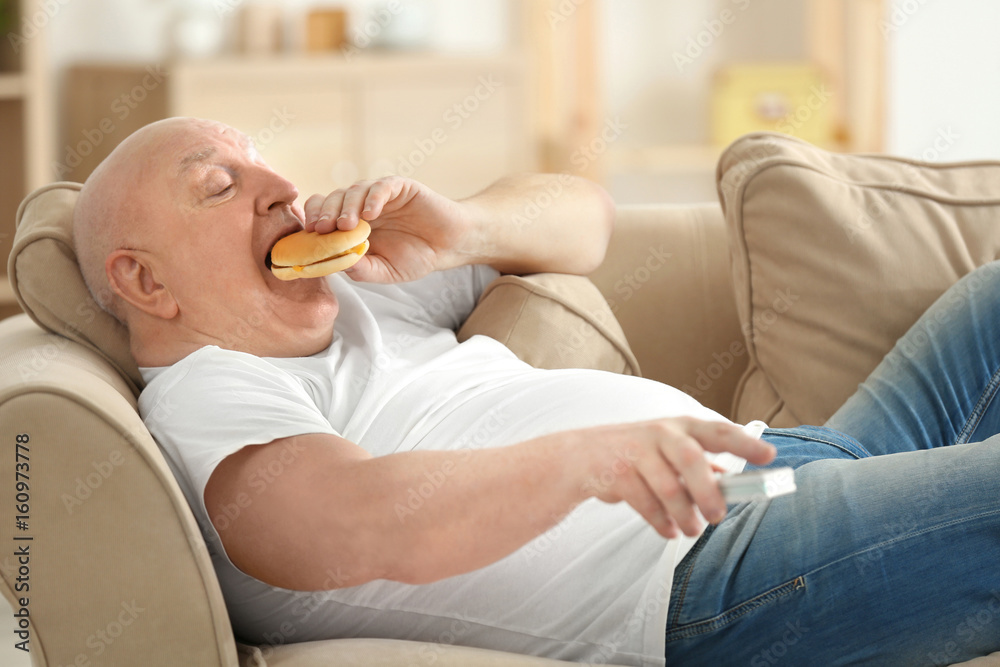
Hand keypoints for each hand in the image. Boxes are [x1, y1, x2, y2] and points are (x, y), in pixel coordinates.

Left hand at [301, 176, 470, 282]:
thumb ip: (362, 269)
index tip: (310, 238)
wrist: (449, 246)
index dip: (313, 222)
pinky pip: (381, 187)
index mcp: (352, 225)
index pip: (322, 214)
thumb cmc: (416, 257)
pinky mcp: (399, 187)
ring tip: (346, 226)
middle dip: (324, 214)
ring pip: (353, 191)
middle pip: (332, 199)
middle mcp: (361, 206)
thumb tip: (336, 266)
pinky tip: (371, 214)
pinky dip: (372, 198)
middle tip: (322, 230)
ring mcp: (379, 195)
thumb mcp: (385, 271)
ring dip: (346, 207)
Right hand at [577, 417, 775, 538]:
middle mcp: (661, 433)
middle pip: (691, 459)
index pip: (719, 432)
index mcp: (682, 426)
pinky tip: (668, 529)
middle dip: (708, 491)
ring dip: (683, 514)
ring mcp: (637, 451)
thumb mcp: (671, 451)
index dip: (745, 444)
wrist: (583, 456)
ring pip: (668, 487)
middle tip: (717, 516)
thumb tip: (736, 484)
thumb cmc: (638, 453)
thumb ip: (702, 465)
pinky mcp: (617, 473)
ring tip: (691, 530)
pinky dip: (661, 522)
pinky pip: (645, 503)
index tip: (769, 457)